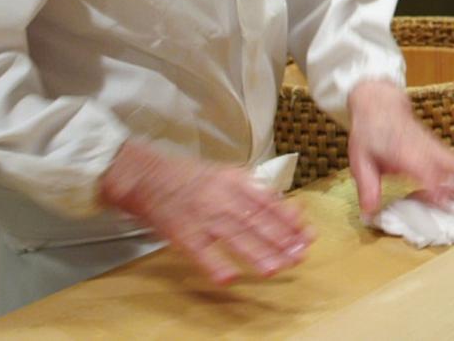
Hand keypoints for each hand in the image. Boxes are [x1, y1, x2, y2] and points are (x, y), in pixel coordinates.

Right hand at [98, 140, 312, 284]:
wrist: (147, 175)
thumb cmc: (192, 177)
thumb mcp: (228, 175)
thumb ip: (256, 192)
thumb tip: (290, 211)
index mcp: (235, 180)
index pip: (268, 201)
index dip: (289, 219)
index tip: (306, 233)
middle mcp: (221, 196)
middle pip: (256, 220)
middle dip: (280, 240)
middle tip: (299, 255)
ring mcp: (201, 216)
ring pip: (234, 236)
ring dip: (256, 254)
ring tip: (275, 268)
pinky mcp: (182, 233)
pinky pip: (201, 252)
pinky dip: (215, 265)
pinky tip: (230, 278)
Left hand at [345, 79, 453, 217]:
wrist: (380, 104)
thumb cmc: (370, 132)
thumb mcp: (359, 158)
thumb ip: (367, 186)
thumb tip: (370, 213)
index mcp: (407, 153)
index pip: (425, 171)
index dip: (436, 185)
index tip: (448, 200)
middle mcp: (429, 152)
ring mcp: (438, 151)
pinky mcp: (442, 154)